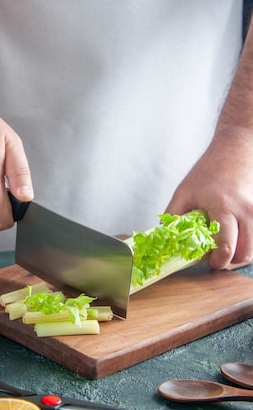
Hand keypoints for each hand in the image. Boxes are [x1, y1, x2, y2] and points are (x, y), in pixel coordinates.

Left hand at [165, 125, 252, 269]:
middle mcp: (245, 209)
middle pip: (244, 253)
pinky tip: (238, 236)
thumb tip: (166, 240)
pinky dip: (250, 242)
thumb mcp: (185, 191)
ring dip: (242, 254)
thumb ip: (173, 216)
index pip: (226, 246)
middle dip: (230, 261)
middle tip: (218, 258)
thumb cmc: (208, 170)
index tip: (208, 261)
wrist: (236, 147)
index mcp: (222, 205)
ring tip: (228, 248)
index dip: (217, 261)